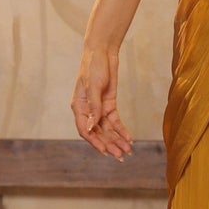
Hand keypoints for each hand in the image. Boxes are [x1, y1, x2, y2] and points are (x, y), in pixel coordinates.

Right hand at [71, 44, 132, 158]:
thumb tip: (91, 127)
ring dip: (117, 140)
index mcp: (79, 107)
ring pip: (107, 129)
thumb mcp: (94, 86)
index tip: (106, 151)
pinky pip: (115, 121)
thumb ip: (94, 108)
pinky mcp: (109, 104)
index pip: (85, 130)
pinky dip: (122, 130)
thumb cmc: (93, 66)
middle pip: (98, 132)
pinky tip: (129, 138)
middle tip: (120, 156)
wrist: (103, 52)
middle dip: (109, 145)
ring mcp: (99, 108)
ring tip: (127, 152)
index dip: (95, 142)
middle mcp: (88, 110)